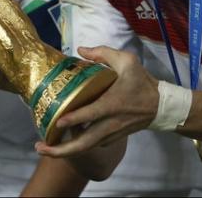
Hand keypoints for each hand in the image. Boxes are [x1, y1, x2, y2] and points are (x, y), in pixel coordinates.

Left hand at [36, 46, 158, 156]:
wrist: (161, 106)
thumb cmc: (142, 82)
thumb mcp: (127, 61)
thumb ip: (103, 53)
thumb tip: (80, 50)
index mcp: (112, 104)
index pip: (91, 114)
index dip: (74, 119)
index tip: (57, 122)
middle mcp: (109, 123)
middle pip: (84, 144)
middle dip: (61, 150)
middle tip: (40, 148)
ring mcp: (110, 133)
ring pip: (86, 148)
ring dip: (65, 152)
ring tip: (44, 149)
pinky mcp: (112, 138)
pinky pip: (91, 145)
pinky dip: (76, 146)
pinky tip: (62, 142)